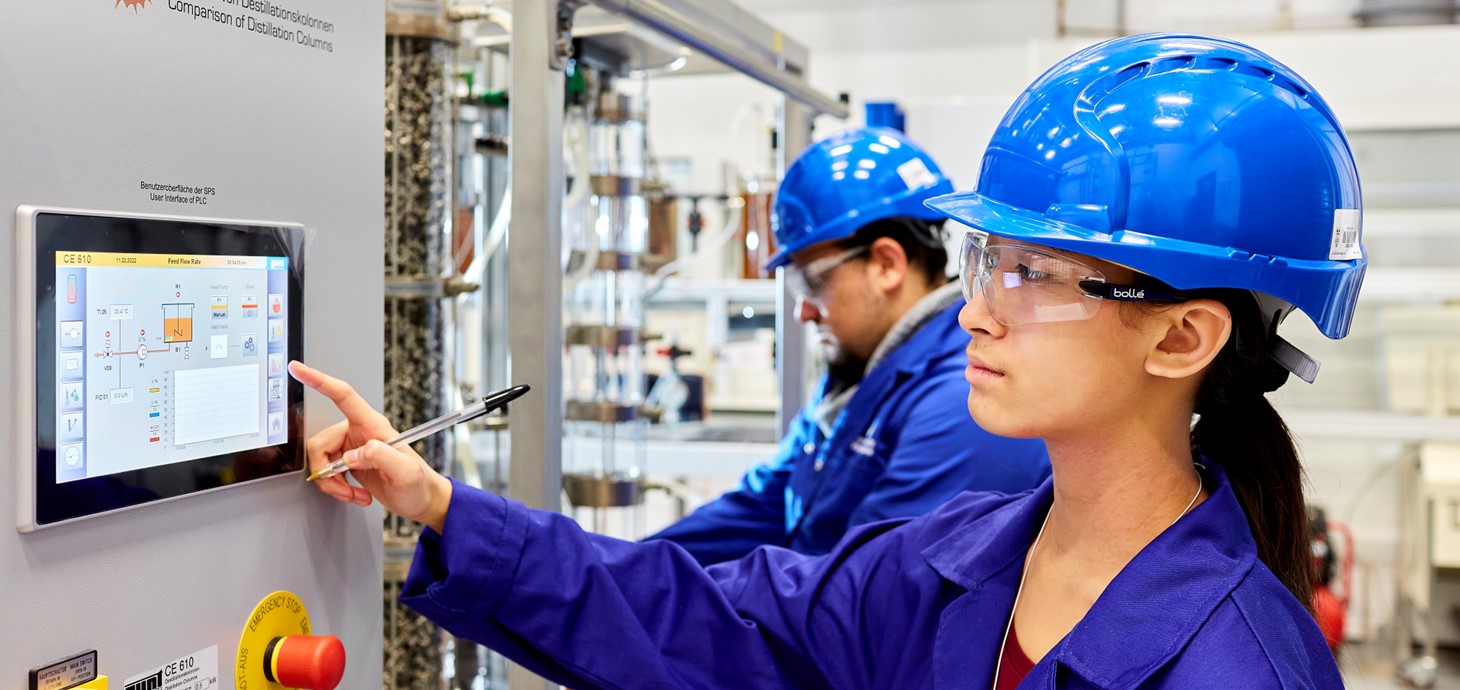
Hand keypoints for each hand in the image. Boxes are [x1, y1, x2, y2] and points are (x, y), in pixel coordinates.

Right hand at [289, 361, 452, 531]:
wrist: (420, 500)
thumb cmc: (419, 483)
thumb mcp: (406, 471)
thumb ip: (381, 456)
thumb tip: (351, 455)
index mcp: (372, 425)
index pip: (342, 396)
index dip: (319, 381)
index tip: (299, 369)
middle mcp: (359, 433)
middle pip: (320, 443)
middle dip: (326, 472)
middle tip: (345, 489)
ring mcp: (352, 448)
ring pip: (321, 461)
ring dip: (333, 484)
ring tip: (354, 494)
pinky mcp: (348, 463)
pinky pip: (327, 473)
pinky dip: (337, 489)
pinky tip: (356, 494)